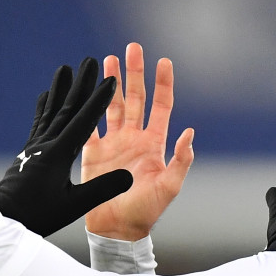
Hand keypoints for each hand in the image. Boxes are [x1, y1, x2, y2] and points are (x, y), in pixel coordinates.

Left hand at [0, 57, 128, 236]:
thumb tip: (131, 175)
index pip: (84, 121)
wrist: (2, 221)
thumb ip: (102, 189)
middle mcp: (46, 144)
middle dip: (80, 84)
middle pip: (66, 108)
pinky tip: (45, 95)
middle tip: (89, 60)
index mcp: (60, 155)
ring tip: (65, 67)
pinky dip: (45, 106)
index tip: (110, 79)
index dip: (99, 100)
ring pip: (51, 111)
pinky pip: (39, 122)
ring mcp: (35, 146)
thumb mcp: (74, 206)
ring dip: (61, 88)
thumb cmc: (40, 216)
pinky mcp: (28, 151)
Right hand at [81, 42, 194, 240]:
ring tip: (108, 59)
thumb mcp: (170, 187)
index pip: (161, 106)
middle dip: (135, 73)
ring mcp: (113, 142)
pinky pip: (89, 122)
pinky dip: (88, 105)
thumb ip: (181, 160)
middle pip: (135, 97)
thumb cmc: (147, 210)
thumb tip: (190, 133)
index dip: (162, 84)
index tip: (163, 61)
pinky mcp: (93, 150)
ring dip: (111, 83)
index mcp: (154, 143)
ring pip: (112, 105)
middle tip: (133, 47)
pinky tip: (85, 88)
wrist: (117, 228)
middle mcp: (134, 137)